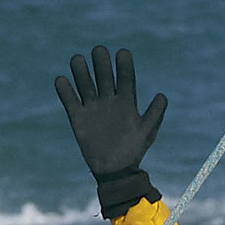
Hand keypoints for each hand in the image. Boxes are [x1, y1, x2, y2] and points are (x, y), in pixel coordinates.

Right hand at [55, 47, 166, 210]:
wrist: (115, 172)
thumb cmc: (133, 152)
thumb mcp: (146, 132)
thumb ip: (154, 114)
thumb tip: (162, 96)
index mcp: (126, 101)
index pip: (125, 77)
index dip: (124, 64)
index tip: (122, 53)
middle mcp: (108, 100)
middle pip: (103, 74)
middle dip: (101, 62)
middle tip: (99, 52)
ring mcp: (92, 107)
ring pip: (85, 82)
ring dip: (80, 70)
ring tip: (78, 60)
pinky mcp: (78, 117)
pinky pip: (69, 99)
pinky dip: (64, 90)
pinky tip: (62, 81)